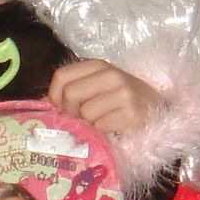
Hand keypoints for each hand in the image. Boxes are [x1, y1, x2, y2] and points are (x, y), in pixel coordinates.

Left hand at [48, 59, 163, 134]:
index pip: (61, 76)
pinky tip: (113, 129)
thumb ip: (71, 91)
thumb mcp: (96, 88)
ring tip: (102, 123)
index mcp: (98, 66)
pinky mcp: (131, 113)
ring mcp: (123, 93)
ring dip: (90, 125)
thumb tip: (41, 104)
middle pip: (71, 94)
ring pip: (86, 114)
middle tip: (83, 120)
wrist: (157, 110)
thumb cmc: (120, 102)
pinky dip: (103, 132)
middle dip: (71, 113)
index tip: (63, 108)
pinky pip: (101, 126)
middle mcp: (111, 74)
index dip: (55, 96)